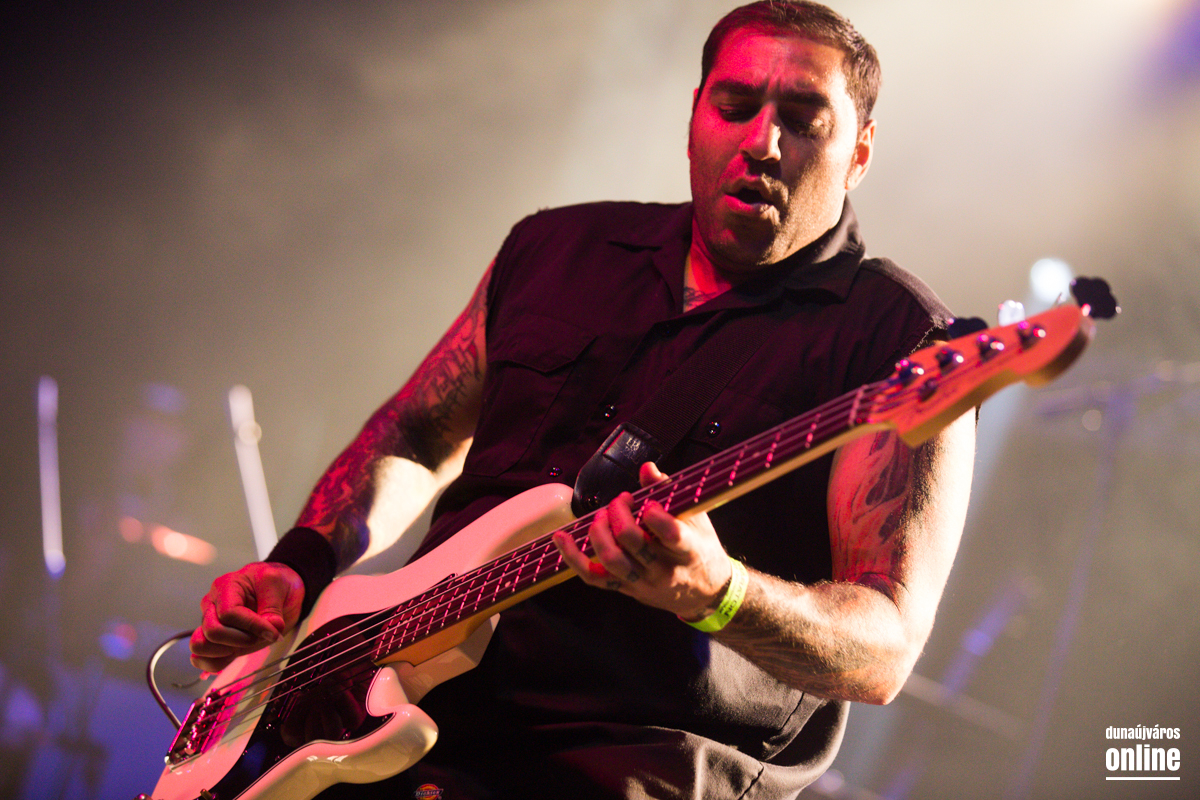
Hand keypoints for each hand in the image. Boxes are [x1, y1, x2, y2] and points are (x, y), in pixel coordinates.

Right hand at [189, 562, 304, 672]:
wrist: (276, 591)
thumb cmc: (273, 583)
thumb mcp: (277, 584)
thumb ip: (273, 608)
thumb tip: (272, 627)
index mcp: (225, 586)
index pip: (228, 613)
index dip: (252, 626)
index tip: (273, 632)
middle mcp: (212, 605)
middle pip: (212, 632)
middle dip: (241, 640)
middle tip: (260, 636)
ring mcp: (210, 624)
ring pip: (200, 647)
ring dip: (226, 652)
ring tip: (247, 644)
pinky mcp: (214, 642)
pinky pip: (200, 659)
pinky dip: (216, 663)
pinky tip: (235, 654)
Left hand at [553, 462, 732, 619]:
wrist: (706, 593)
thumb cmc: (701, 549)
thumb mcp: (696, 519)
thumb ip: (669, 492)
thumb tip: (647, 468)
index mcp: (688, 550)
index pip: (671, 535)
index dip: (655, 515)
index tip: (648, 502)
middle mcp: (664, 569)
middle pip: (633, 542)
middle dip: (619, 514)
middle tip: (620, 501)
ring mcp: (643, 583)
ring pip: (612, 560)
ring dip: (599, 532)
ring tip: (601, 516)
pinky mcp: (627, 590)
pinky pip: (594, 577)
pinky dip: (573, 558)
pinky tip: (561, 539)